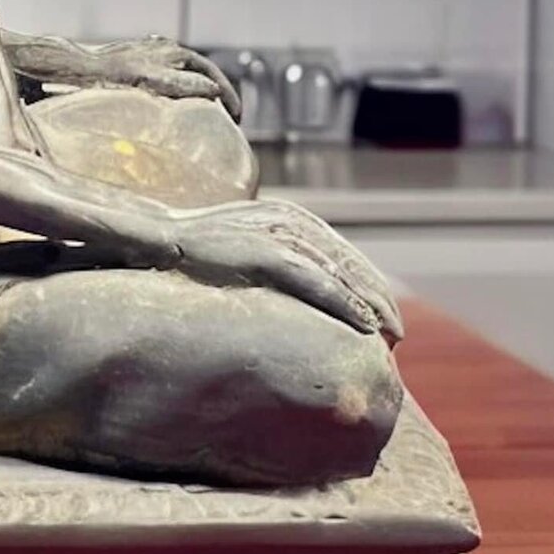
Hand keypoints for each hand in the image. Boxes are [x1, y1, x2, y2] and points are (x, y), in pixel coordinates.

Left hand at [93, 37, 240, 119]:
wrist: (83, 68)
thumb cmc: (116, 76)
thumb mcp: (156, 81)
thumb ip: (185, 84)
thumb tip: (213, 89)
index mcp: (176, 52)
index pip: (212, 74)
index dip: (228, 95)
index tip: (237, 117)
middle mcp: (166, 48)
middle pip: (202, 71)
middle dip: (218, 92)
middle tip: (229, 116)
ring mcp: (152, 53)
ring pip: (185, 71)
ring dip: (199, 87)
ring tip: (207, 108)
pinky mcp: (137, 60)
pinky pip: (167, 72)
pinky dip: (179, 84)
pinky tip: (176, 93)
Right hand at [171, 199, 402, 343]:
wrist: (154, 237)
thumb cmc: (190, 249)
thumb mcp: (237, 246)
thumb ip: (265, 258)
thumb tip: (281, 290)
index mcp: (286, 218)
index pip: (339, 254)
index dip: (365, 285)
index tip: (382, 315)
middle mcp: (289, 221)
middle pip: (349, 262)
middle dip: (377, 297)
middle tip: (399, 333)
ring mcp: (277, 235)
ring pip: (341, 273)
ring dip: (370, 304)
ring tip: (391, 335)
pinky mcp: (265, 253)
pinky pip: (317, 282)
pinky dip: (345, 303)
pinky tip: (363, 325)